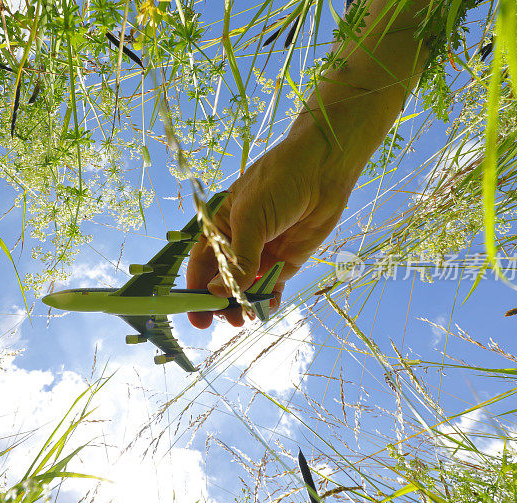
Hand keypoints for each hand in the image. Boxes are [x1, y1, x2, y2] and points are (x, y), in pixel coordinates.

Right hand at [186, 131, 355, 328]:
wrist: (322, 169)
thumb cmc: (278, 181)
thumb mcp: (250, 219)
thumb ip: (237, 259)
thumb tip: (218, 293)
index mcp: (220, 227)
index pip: (201, 264)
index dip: (195, 290)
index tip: (194, 315)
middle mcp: (239, 242)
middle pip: (222, 281)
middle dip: (219, 303)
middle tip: (222, 320)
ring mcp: (263, 252)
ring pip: (246, 288)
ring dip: (243, 305)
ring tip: (242, 319)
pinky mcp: (286, 260)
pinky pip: (272, 287)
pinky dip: (267, 301)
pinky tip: (265, 309)